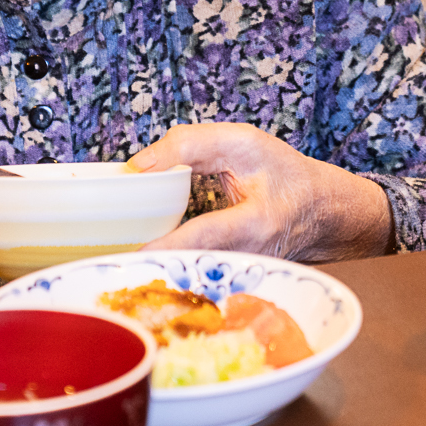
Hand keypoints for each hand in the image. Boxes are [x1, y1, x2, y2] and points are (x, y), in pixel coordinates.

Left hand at [127, 122, 392, 260]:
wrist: (319, 211)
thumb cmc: (283, 174)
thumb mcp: (244, 142)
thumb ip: (191, 144)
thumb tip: (137, 165)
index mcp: (255, 222)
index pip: (205, 235)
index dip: (171, 243)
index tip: (138, 251)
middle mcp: (245, 259)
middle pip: (188, 266)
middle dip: (149, 265)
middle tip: (107, 262)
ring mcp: (237, 276)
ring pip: (187, 278)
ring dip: (153, 269)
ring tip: (114, 263)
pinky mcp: (227, 282)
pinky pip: (191, 278)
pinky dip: (165, 269)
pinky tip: (140, 262)